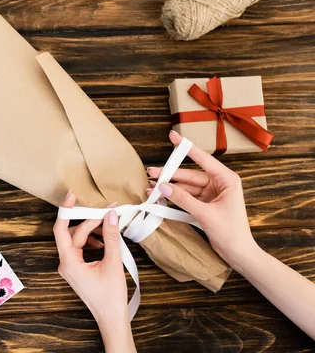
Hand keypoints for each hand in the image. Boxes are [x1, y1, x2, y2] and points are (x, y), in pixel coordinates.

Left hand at [54, 190, 135, 352]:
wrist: (111, 318)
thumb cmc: (110, 297)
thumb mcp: (113, 263)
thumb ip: (111, 237)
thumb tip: (111, 215)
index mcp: (68, 262)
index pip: (61, 229)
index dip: (66, 210)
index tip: (73, 195)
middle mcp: (65, 262)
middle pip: (73, 232)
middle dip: (90, 220)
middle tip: (107, 211)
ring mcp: (71, 266)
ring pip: (78, 239)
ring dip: (93, 230)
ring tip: (110, 227)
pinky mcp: (78, 268)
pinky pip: (82, 247)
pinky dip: (94, 240)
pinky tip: (107, 241)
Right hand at [146, 131, 259, 267]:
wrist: (239, 254)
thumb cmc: (231, 233)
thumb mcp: (205, 214)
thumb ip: (183, 199)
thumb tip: (163, 186)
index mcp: (226, 179)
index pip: (203, 159)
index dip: (187, 147)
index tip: (174, 136)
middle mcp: (219, 183)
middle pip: (190, 175)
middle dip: (170, 174)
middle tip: (152, 172)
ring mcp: (211, 194)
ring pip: (186, 187)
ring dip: (169, 187)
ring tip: (151, 187)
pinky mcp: (205, 204)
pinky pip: (186, 197)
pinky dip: (174, 197)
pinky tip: (160, 196)